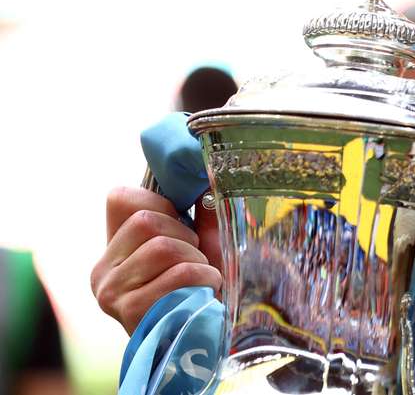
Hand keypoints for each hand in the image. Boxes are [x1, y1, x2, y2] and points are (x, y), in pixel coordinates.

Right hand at [90, 186, 222, 334]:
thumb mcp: (197, 246)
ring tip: (201, 278)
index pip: (120, 197)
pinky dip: (203, 278)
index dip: (161, 204)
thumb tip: (208, 175)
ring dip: (198, 260)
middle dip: (186, 236)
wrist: (200, 343)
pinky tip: (202, 294)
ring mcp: (111, 293)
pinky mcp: (130, 311)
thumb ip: (199, 213)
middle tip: (195, 259)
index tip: (181, 226)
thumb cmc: (198, 291)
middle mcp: (102, 271)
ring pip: (164, 246)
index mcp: (112, 251)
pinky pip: (179, 273)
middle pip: (148, 220)